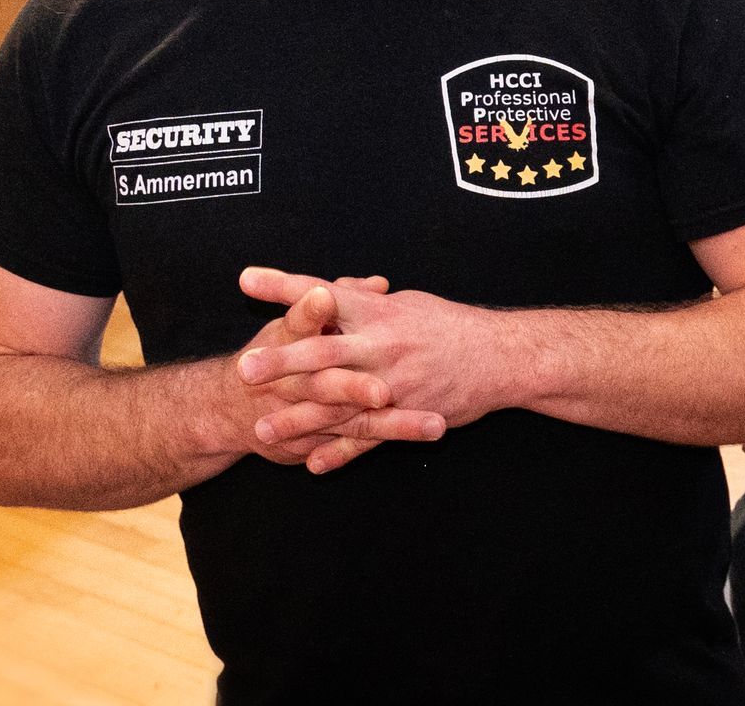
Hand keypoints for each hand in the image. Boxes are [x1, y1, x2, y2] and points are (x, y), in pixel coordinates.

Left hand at [236, 269, 513, 470]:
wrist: (501, 358)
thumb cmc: (451, 326)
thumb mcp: (407, 304)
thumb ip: (366, 304)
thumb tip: (333, 294)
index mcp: (379, 311)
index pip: (323, 294)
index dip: (285, 287)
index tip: (245, 280)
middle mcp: (382, 345)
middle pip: (324, 352)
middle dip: (282, 361)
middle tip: (243, 370)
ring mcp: (394, 384)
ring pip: (338, 403)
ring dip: (298, 418)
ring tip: (261, 430)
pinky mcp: (406, 415)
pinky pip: (368, 438)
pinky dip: (340, 452)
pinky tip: (312, 464)